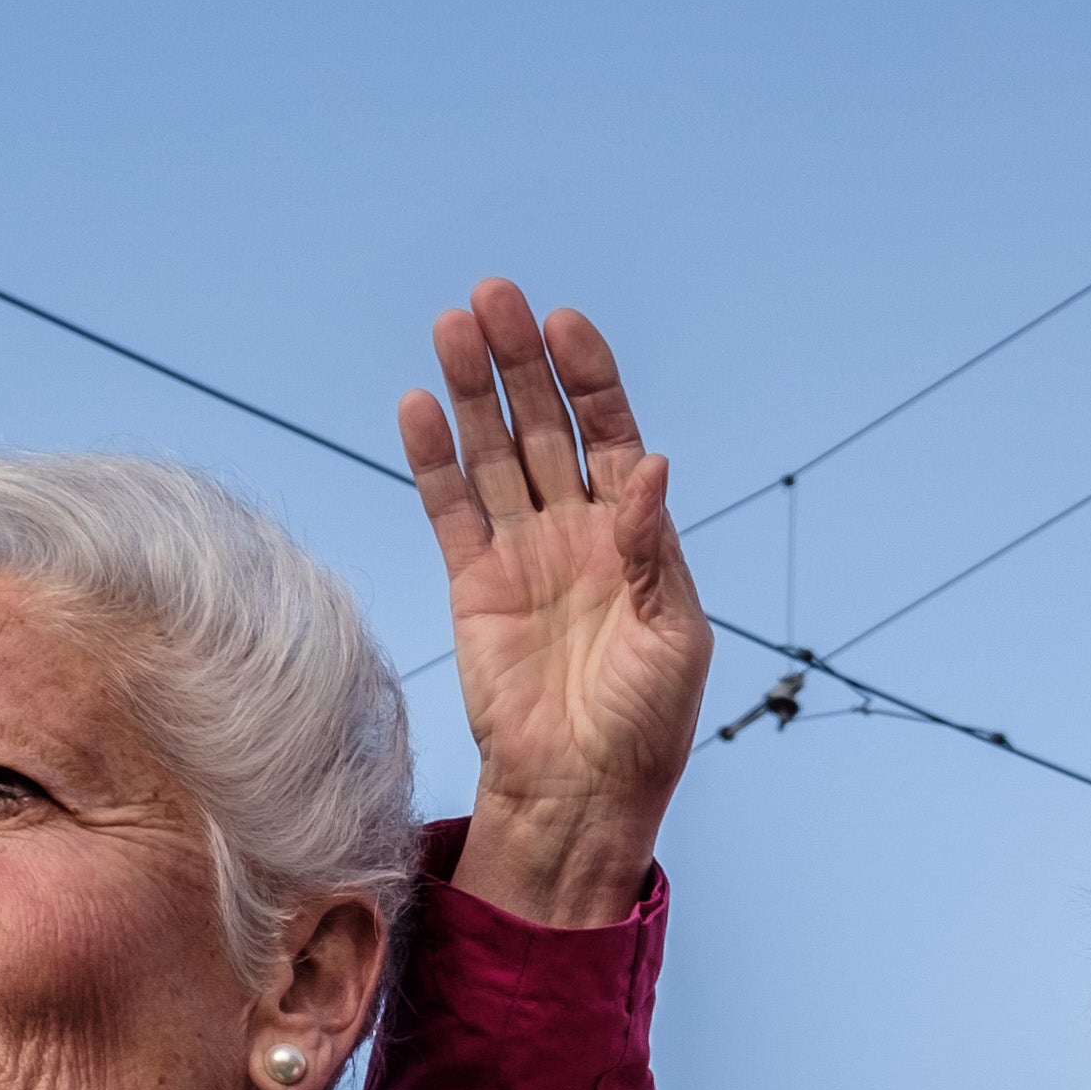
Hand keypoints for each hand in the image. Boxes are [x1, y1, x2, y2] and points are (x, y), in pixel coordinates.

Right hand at [401, 281, 707, 937]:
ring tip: (451, 327)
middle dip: (520, 362)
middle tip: (493, 296)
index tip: (564, 325)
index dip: (588, 378)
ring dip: (472, 390)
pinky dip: (432, 457)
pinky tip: (419, 403)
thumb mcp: (671, 636)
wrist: (579, 794)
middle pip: (542, 425)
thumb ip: (651, 548)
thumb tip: (652, 464)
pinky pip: (449, 508)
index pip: (609, 434)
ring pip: (491, 453)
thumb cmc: (644, 725)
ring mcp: (522, 552)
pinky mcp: (473, 584)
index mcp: (637, 534)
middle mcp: (577, 531)